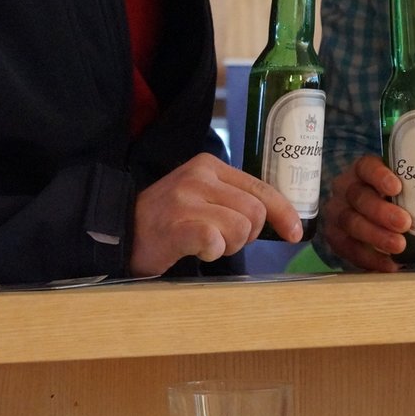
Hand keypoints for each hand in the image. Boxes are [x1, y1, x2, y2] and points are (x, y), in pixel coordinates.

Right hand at [128, 154, 301, 276]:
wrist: (120, 233)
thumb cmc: (167, 220)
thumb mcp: (201, 195)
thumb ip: (234, 198)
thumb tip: (279, 217)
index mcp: (210, 165)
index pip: (261, 188)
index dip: (284, 213)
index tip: (294, 233)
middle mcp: (199, 176)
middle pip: (255, 212)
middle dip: (247, 235)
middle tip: (222, 240)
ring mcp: (185, 199)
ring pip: (241, 228)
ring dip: (229, 246)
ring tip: (206, 244)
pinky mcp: (175, 225)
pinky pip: (214, 239)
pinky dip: (213, 250)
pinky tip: (200, 250)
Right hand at [321, 155, 414, 272]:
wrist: (366, 217)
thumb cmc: (395, 199)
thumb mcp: (414, 191)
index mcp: (365, 171)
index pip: (366, 166)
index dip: (379, 175)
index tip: (397, 187)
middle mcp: (347, 188)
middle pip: (358, 196)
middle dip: (381, 211)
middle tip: (405, 224)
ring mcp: (337, 212)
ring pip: (350, 221)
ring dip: (375, 236)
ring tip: (399, 247)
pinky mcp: (335, 236)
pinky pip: (346, 247)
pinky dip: (368, 258)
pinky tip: (388, 266)